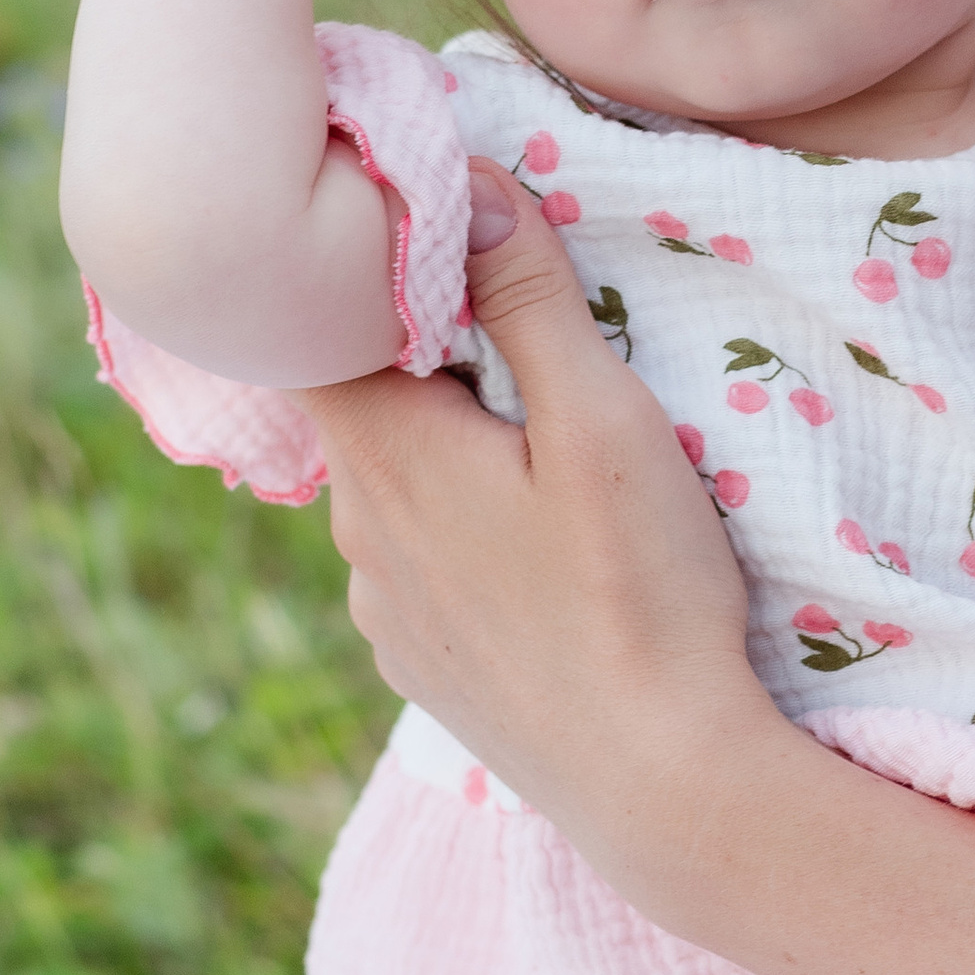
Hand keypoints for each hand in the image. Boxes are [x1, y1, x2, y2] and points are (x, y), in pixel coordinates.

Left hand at [298, 165, 769, 883]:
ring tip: (543, 444)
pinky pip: (420, 562)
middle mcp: (355, 533)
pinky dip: (462, 529)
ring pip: (393, 485)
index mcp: (382, 454)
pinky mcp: (423, 667)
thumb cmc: (639, 591)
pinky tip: (542, 548)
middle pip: (357, 400)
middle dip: (418, 351)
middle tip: (513, 317)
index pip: (311, 324)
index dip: (356, 267)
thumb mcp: (601, 420)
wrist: (664, 788)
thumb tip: (469, 186)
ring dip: (447, 447)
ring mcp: (383, 611)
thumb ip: (529, 299)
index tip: (423, 230)